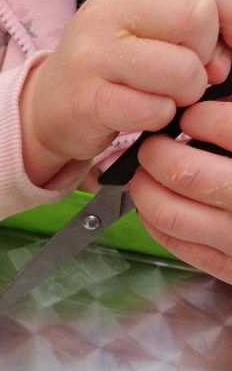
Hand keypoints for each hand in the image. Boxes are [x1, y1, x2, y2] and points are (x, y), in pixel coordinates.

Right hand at [20, 0, 231, 185]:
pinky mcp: (87, 99)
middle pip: (197, 16)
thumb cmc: (113, 66)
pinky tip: (141, 114)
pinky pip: (152, 109)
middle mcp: (109, 11)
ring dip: (185, 93)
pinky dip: (157, 117)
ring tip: (165, 97)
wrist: (48, 106)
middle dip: (207, 54)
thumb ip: (197, 20)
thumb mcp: (150, 25)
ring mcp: (93, 55)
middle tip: (189, 74)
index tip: (223, 46)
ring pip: (181, 69)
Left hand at [130, 99, 231, 283]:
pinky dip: (154, 219)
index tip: (191, 116)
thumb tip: (213, 103)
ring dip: (146, 188)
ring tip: (147, 172)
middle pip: (186, 173)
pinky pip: (177, 243)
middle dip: (158, 153)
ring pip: (170, 213)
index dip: (200, 117)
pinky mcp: (231, 267)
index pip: (227, 128)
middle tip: (154, 145)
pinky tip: (156, 201)